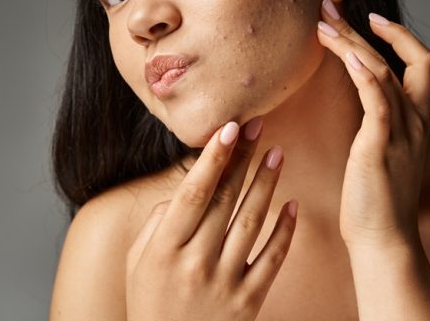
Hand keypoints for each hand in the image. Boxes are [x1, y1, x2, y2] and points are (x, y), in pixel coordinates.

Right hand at [125, 119, 297, 320]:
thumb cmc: (149, 305)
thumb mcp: (136, 265)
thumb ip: (156, 225)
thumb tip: (186, 192)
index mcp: (164, 250)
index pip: (193, 194)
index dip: (212, 159)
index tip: (228, 128)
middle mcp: (194, 264)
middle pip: (225, 200)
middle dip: (242, 159)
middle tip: (258, 126)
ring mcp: (224, 283)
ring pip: (251, 222)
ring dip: (266, 184)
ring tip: (277, 153)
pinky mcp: (248, 302)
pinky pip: (272, 259)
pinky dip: (285, 230)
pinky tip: (293, 204)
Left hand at [316, 0, 429, 250]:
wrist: (384, 242)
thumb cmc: (375, 204)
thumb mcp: (379, 156)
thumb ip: (375, 128)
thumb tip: (356, 109)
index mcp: (416, 123)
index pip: (422, 64)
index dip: (400, 36)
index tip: (370, 19)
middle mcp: (415, 122)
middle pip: (408, 57)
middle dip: (368, 28)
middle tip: (329, 7)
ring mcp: (401, 133)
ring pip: (383, 70)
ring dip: (352, 42)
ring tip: (322, 23)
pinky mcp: (381, 145)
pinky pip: (378, 98)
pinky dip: (364, 71)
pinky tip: (346, 53)